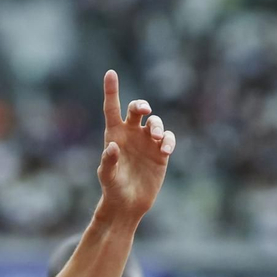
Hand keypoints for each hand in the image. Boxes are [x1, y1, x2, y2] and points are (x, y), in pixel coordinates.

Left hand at [97, 70, 175, 221]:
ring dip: (157, 126)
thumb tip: (112, 147)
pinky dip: (168, 140)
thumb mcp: (108, 177)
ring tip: (157, 138)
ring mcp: (147, 142)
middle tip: (144, 111)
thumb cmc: (113, 189)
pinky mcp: (160, 152)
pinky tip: (165, 150)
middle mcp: (131, 134)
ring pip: (155, 122)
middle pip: (137, 110)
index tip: (111, 72)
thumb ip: (108, 162)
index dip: (111, 90)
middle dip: (141, 105)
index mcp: (114, 135)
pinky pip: (168, 138)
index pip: (112, 108)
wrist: (128, 204)